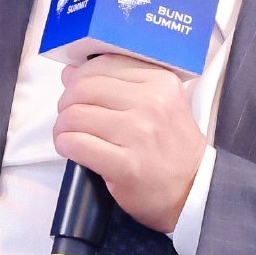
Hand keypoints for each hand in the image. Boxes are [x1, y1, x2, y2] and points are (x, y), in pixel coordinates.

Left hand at [54, 53, 205, 232]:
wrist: (193, 190)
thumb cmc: (171, 147)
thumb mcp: (160, 103)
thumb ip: (119, 83)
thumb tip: (71, 72)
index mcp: (161, 82)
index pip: (104, 64)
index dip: (81, 77)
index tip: (78, 92)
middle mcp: (152, 103)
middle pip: (83, 88)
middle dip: (67, 103)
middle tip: (70, 117)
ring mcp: (138, 134)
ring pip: (74, 115)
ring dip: (62, 126)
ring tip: (69, 134)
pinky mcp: (125, 165)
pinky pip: (75, 144)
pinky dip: (65, 145)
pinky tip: (71, 149)